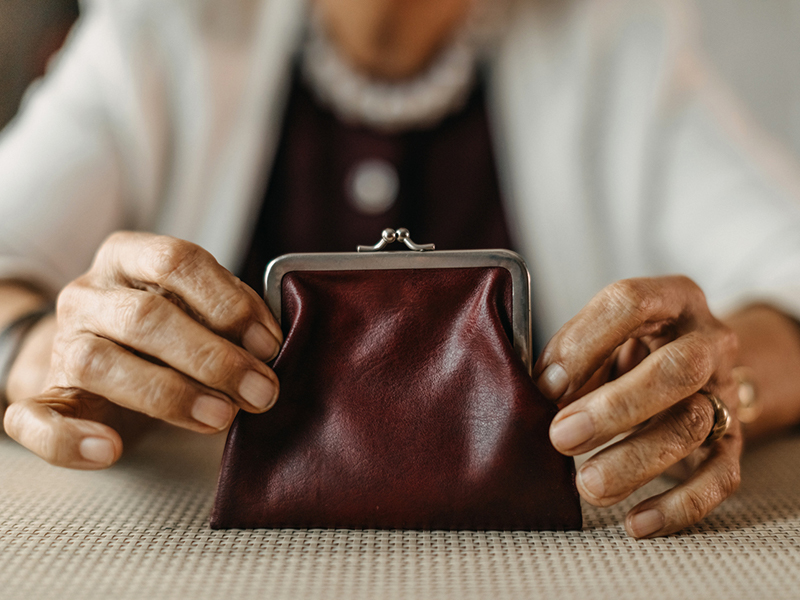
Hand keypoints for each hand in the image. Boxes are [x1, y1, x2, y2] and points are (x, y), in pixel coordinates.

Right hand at [4, 232, 282, 468]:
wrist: (98, 359)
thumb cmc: (165, 330)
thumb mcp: (199, 307)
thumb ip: (231, 315)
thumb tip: (271, 346)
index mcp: (128, 256)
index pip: (176, 260)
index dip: (229, 304)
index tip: (270, 345)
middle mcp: (89, 294)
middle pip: (146, 316)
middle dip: (214, 358)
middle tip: (262, 391)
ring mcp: (62, 343)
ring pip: (98, 362)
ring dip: (169, 394)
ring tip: (221, 417)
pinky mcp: (44, 395)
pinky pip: (34, 419)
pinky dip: (68, 440)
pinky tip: (110, 450)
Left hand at [534, 276, 741, 537]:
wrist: (695, 367)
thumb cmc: (627, 349)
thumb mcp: (601, 337)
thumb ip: (571, 357)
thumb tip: (533, 394)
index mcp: (669, 299)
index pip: (630, 304)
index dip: (583, 344)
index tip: (546, 385)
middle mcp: (707, 340)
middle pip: (677, 369)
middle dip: (615, 407)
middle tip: (561, 438)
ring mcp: (725, 391)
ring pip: (693, 425)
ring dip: (636, 460)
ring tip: (587, 484)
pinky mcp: (734, 442)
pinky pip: (719, 478)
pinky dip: (679, 506)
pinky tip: (637, 521)